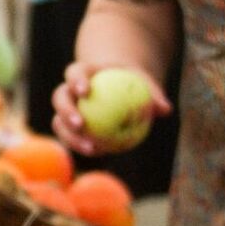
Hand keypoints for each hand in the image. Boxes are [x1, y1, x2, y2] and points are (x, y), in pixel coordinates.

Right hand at [51, 59, 172, 155]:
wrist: (118, 87)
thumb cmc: (132, 83)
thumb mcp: (144, 83)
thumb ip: (152, 94)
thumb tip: (165, 109)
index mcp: (83, 72)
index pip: (74, 72)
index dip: (76, 80)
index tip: (86, 91)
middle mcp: (69, 90)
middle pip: (59, 97)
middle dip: (66, 110)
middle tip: (81, 124)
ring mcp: (66, 109)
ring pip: (59, 121)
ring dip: (70, 135)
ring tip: (90, 147)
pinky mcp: (69, 126)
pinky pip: (71, 136)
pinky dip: (82, 145)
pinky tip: (98, 153)